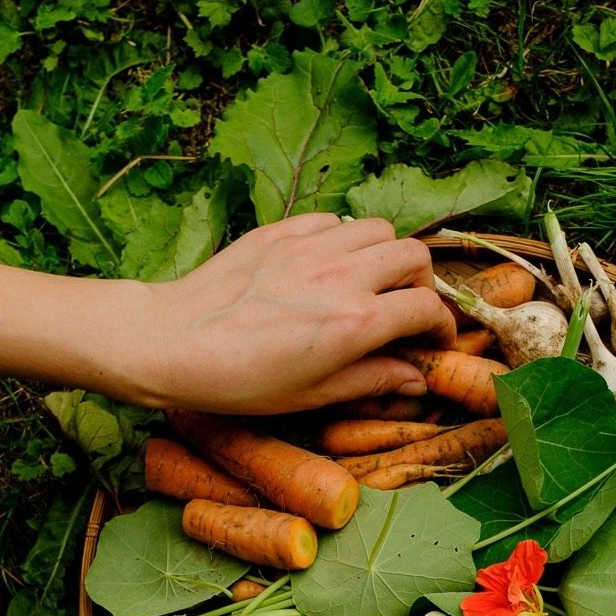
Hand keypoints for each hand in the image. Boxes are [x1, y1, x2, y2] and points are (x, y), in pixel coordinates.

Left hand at [97, 214, 455, 413]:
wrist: (175, 342)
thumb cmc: (241, 381)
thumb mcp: (314, 394)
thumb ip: (372, 380)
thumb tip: (416, 380)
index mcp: (356, 323)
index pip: (426, 308)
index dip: (441, 326)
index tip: (434, 341)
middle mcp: (343, 276)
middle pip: (413, 256)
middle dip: (421, 283)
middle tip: (407, 308)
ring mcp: (312, 247)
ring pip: (378, 229)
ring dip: (386, 254)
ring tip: (371, 282)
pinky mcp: (283, 231)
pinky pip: (334, 221)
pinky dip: (344, 239)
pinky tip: (328, 266)